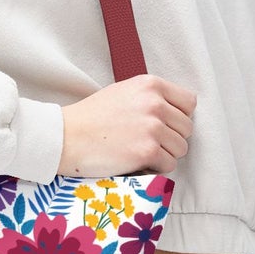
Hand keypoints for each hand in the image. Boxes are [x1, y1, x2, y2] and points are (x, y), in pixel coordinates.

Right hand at [58, 73, 196, 178]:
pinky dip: (155, 168)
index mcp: (150, 84)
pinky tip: (136, 162)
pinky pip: (169, 165)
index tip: (164, 125)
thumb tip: (175, 113)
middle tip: (147, 142)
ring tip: (140, 152)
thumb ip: (150, 98)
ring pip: (181, 148)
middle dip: (171, 138)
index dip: (178, 117)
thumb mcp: (123, 92)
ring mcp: (152, 127)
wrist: (66, 137)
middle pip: (186, 128)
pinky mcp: (147, 151)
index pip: (189, 102)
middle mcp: (155, 103)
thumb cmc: (90, 117)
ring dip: (164, 154)